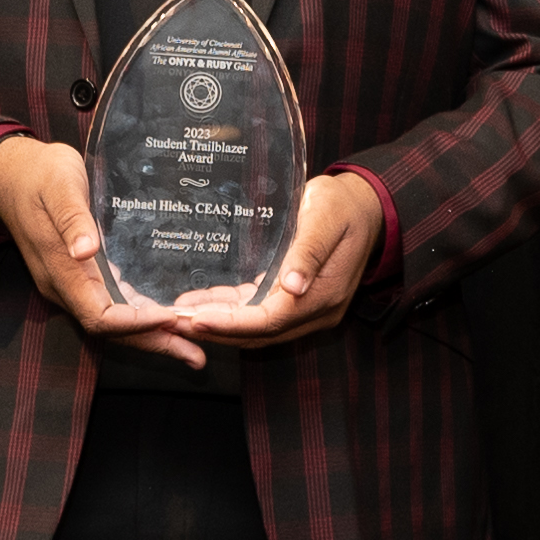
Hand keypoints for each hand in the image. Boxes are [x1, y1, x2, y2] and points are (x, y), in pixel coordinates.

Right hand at [0, 134, 209, 363]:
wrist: (12, 173)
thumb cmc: (39, 174)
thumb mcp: (59, 186)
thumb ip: (72, 219)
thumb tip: (85, 251)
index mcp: (59, 271)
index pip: (99, 316)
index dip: (135, 324)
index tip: (170, 318)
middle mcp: (64, 287)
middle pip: (111, 331)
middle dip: (154, 343)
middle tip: (196, 354)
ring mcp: (72, 284)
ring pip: (114, 322)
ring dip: (151, 336)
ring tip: (191, 345)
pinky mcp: (81, 276)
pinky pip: (112, 306)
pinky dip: (141, 317)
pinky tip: (167, 317)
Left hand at [167, 174, 385, 353]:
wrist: (365, 208)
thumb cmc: (342, 206)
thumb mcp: (326, 218)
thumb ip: (309, 252)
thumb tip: (293, 286)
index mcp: (325, 295)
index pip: (271, 320)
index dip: (232, 324)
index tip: (197, 319)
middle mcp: (316, 311)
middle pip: (259, 333)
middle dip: (216, 331)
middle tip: (175, 324)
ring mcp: (307, 309)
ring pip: (255, 328)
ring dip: (218, 325)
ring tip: (180, 317)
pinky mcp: (296, 300)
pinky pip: (259, 313)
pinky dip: (231, 313)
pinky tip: (203, 305)